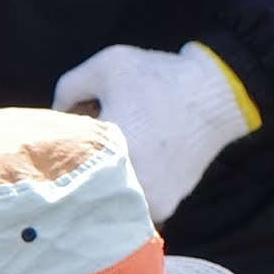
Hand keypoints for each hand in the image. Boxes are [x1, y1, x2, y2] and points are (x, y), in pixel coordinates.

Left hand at [49, 40, 256, 219]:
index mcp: (109, 150)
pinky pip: (129, 205)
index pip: (62, 160)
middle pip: (81, 185)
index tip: (71, 130)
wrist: (218, 95)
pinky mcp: (163, 207)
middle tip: (93, 141)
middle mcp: (128, 183)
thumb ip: (67, 89)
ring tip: (118, 150)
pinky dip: (125, 189)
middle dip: (80, 165)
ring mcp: (147, 200)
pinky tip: (136, 161)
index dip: (61, 144)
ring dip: (102, 181)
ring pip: (105, 199)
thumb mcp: (105, 66)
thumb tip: (56, 118)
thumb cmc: (160, 77)